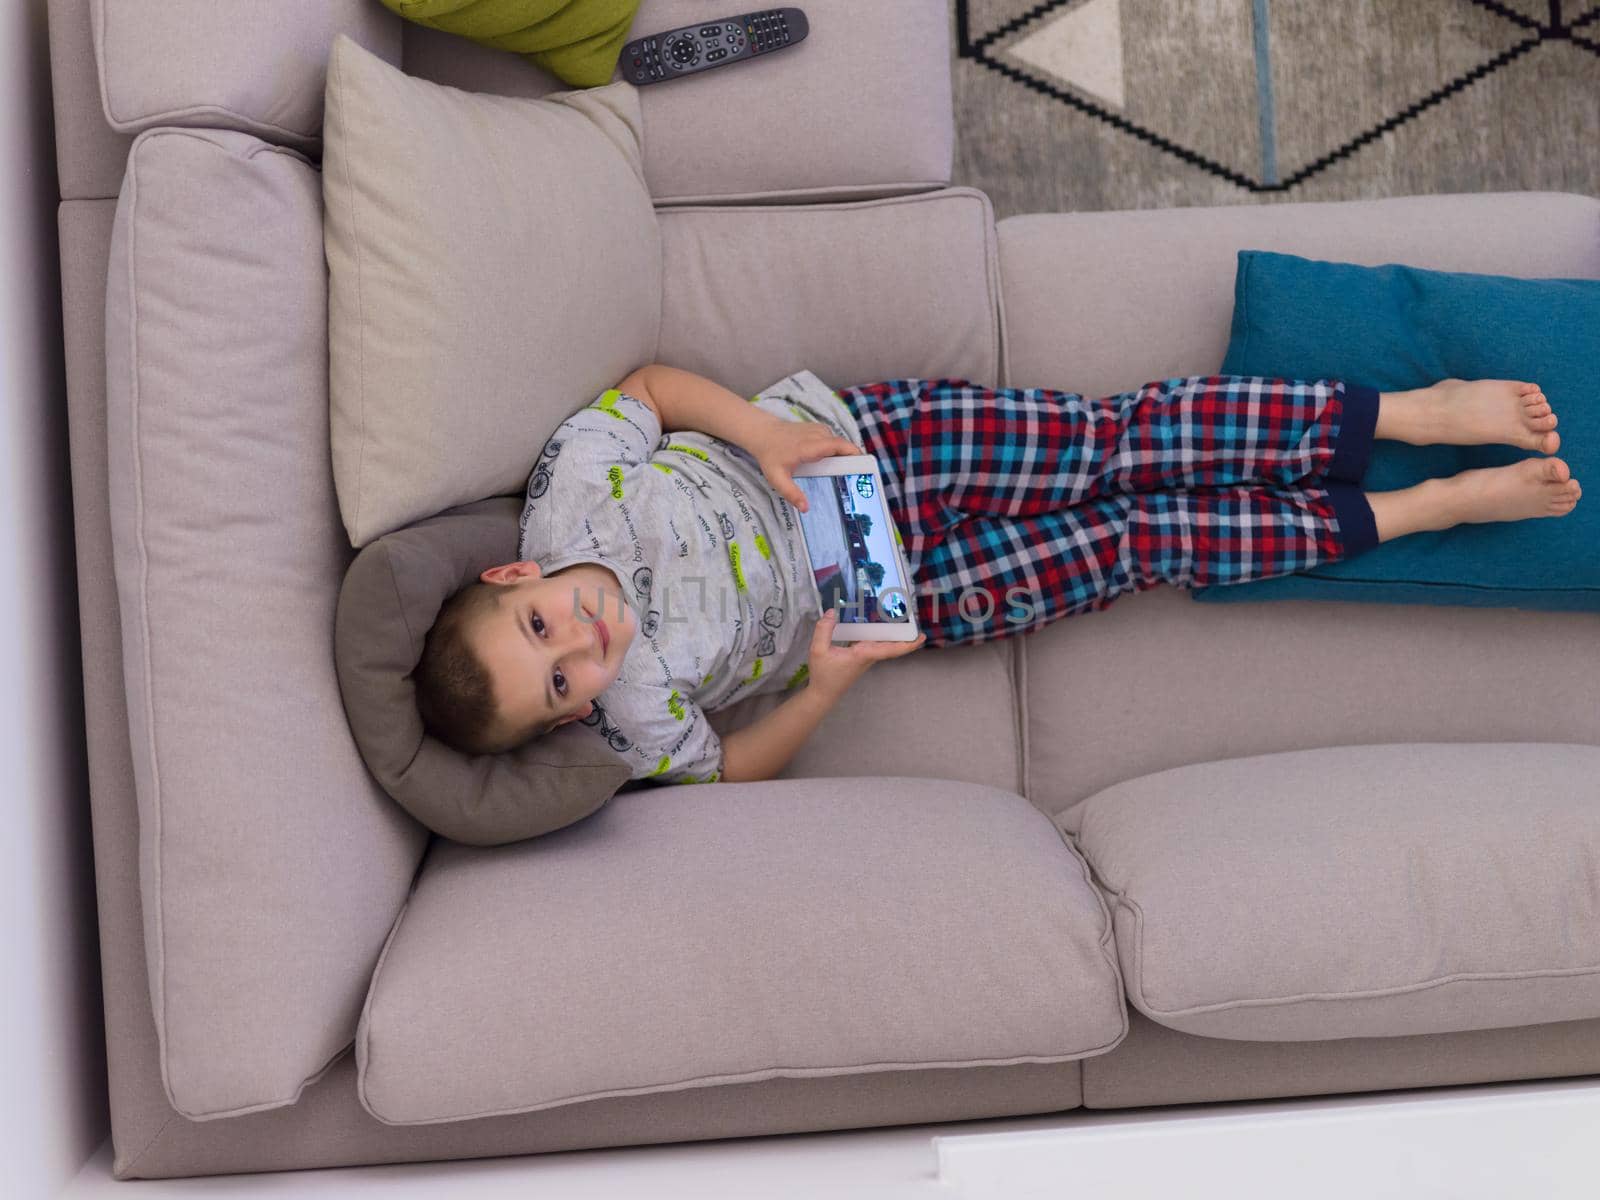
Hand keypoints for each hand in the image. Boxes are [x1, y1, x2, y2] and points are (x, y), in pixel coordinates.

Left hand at [748, 415, 864, 511]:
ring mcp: (819, 430)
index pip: (839, 446)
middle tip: (857, 477)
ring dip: (844, 456)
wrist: (763, 433)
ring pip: (839, 444)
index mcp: (811, 446)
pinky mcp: (819, 429)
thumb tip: (805, 508)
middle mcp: (818, 435)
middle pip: (843, 446)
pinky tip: (834, 463)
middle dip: (853, 460)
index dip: (853, 453)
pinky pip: (834, 441)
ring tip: (846, 473)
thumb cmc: (770, 455)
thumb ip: (791, 493)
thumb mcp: (777, 478)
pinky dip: (837, 451)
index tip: (865, 465)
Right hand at [804, 609, 927, 701]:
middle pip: (892, 644)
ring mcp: (866, 658)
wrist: (823, 694)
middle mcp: (868, 656)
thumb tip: (831, 612)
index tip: (921, 637)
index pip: (890, 649)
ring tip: (899, 616)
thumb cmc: (823, 675)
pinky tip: (876, 624)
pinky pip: (875, 644)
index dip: (908, 644)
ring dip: (893, 633)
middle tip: (913, 617)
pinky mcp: (860, 657)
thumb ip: (823, 630)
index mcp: (863, 654)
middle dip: (905, 633)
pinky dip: (880, 635)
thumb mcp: (818, 651)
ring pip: (884, 644)